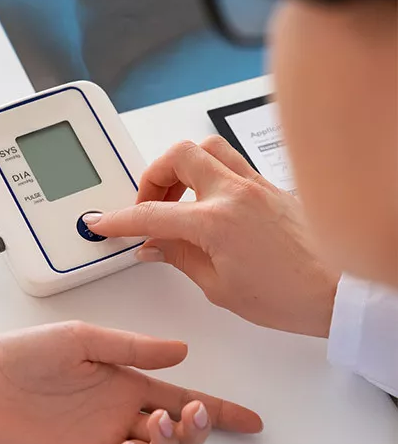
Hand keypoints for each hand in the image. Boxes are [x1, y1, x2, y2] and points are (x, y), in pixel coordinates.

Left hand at [0, 322, 261, 443]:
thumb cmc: (27, 354)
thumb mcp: (84, 340)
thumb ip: (132, 348)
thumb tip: (183, 352)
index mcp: (128, 386)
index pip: (183, 401)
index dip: (221, 413)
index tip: (252, 421)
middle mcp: (120, 419)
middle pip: (177, 438)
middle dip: (195, 432)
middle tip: (189, 416)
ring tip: (152, 428)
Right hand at [85, 137, 338, 336]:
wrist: (338, 291)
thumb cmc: (291, 296)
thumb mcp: (220, 288)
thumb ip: (180, 258)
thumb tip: (154, 246)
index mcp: (217, 222)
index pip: (152, 213)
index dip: (120, 219)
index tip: (103, 223)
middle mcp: (236, 193)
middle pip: (179, 155)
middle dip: (152, 176)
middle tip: (147, 205)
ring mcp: (257, 185)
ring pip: (208, 147)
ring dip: (183, 166)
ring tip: (176, 198)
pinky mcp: (272, 187)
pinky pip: (232, 164)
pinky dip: (210, 174)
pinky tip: (208, 202)